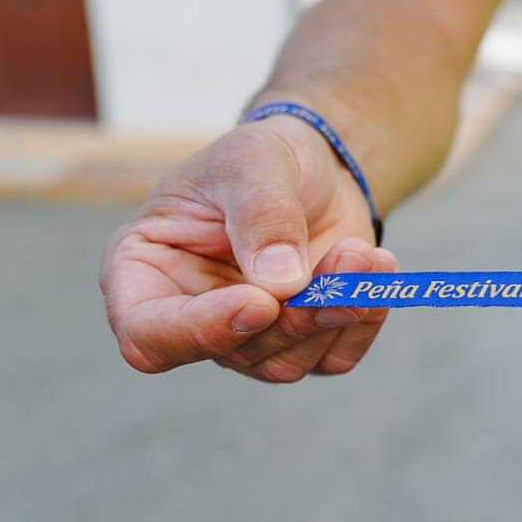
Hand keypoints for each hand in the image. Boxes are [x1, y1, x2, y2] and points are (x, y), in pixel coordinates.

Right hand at [100, 116, 396, 381]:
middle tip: (348, 256)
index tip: (259, 301)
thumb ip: (260, 216)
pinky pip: (332, 358)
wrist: (316, 167)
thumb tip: (280, 287)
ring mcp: (245, 339)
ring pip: (286, 363)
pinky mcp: (299, 344)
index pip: (149, 335)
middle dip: (296, 313)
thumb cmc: (263, 158)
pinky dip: (362, 319)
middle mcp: (189, 316)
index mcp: (145, 272)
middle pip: (233, 352)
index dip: (200, 331)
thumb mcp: (253, 162)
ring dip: (335, 310)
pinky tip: (377, 273)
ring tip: (364, 253)